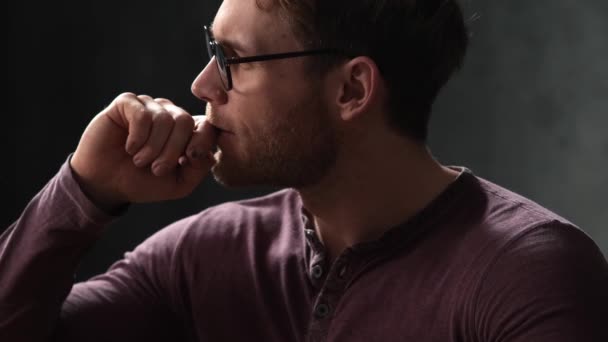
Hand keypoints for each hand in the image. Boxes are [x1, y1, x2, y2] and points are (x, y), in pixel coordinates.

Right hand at [70, 93, 217, 210]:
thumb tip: (210, 153)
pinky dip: (138, 136)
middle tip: (156, 168)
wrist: (106, 183)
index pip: (206, 126)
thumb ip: (198, 169)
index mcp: (186, 132)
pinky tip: (130, 148)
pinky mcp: (127, 104)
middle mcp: (169, 115)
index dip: (201, 142)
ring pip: (164, 118)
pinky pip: (142, 113)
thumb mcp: (177, 184)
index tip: (187, 160)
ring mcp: (149, 107)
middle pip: (185, 121)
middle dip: (172, 150)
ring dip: (152, 146)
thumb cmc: (142, 182)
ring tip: (140, 161)